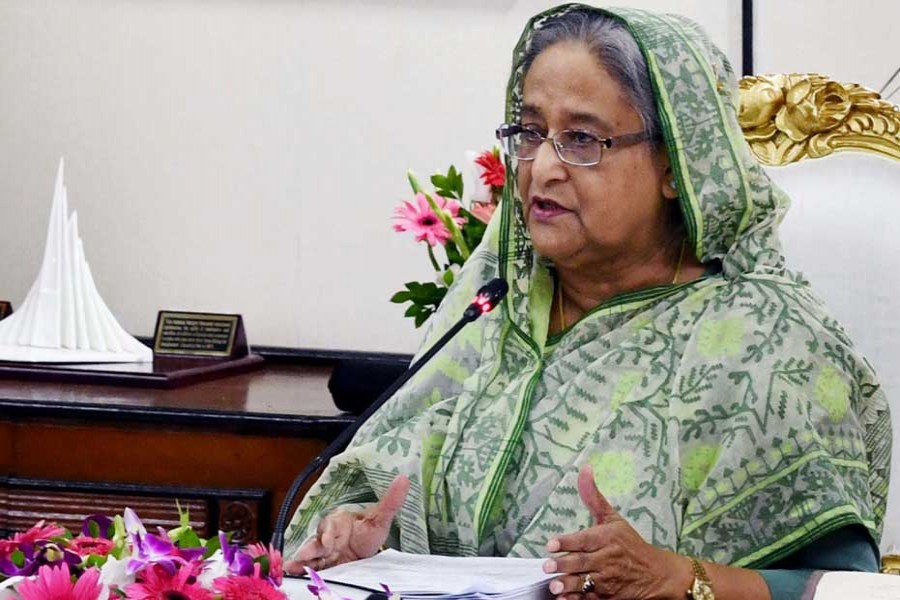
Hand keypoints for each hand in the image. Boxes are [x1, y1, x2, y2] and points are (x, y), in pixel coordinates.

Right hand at [284, 474, 409, 574]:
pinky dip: (297, 567)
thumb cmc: (369, 533)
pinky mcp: (320, 565)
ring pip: (310, 552)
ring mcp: (322, 551)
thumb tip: (404, 478)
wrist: (364, 555)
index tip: (329, 541)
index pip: (331, 524)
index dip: (329, 532)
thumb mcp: (380, 518)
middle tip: (312, 555)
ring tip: (295, 566)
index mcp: (339, 521)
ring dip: (302, 559)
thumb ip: (391, 501)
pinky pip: (306, 565)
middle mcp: (327, 535)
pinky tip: (291, 570)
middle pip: (317, 540)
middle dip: (314, 548)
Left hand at [543, 465, 690, 599]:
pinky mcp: (608, 597)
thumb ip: (593, 497)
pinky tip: (563, 599)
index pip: (584, 540)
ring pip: (585, 583)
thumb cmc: (630, 543)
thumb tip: (584, 468)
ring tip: (555, 586)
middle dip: (565, 565)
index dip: (567, 542)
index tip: (552, 544)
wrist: (656, 573)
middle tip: (548, 566)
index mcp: (607, 538)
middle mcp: (607, 559)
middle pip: (582, 562)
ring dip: (569, 585)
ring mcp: (608, 580)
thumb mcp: (613, 518)